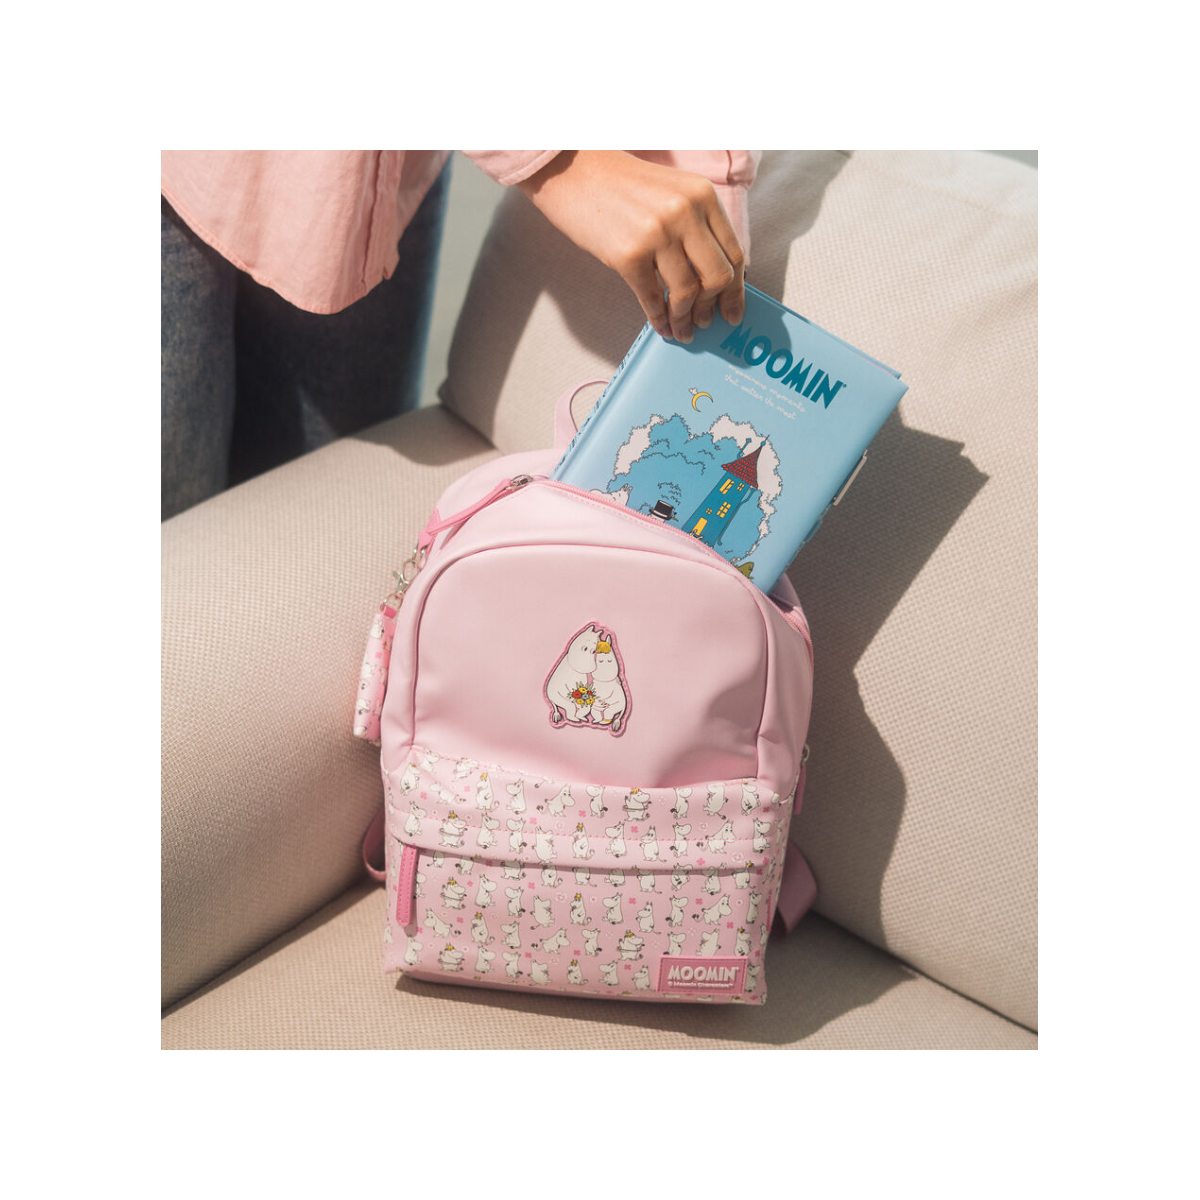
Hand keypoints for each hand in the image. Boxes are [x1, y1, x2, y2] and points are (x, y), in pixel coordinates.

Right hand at [518, 150, 745, 341]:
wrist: (574, 171)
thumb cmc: (621, 186)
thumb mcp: (673, 194)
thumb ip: (696, 227)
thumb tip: (712, 277)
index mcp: (703, 196)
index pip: (734, 254)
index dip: (736, 290)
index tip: (733, 311)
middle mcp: (685, 213)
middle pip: (717, 277)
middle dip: (712, 308)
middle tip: (706, 322)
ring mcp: (657, 234)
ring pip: (687, 293)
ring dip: (685, 319)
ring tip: (682, 330)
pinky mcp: (629, 255)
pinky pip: (652, 298)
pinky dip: (659, 318)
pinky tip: (660, 325)